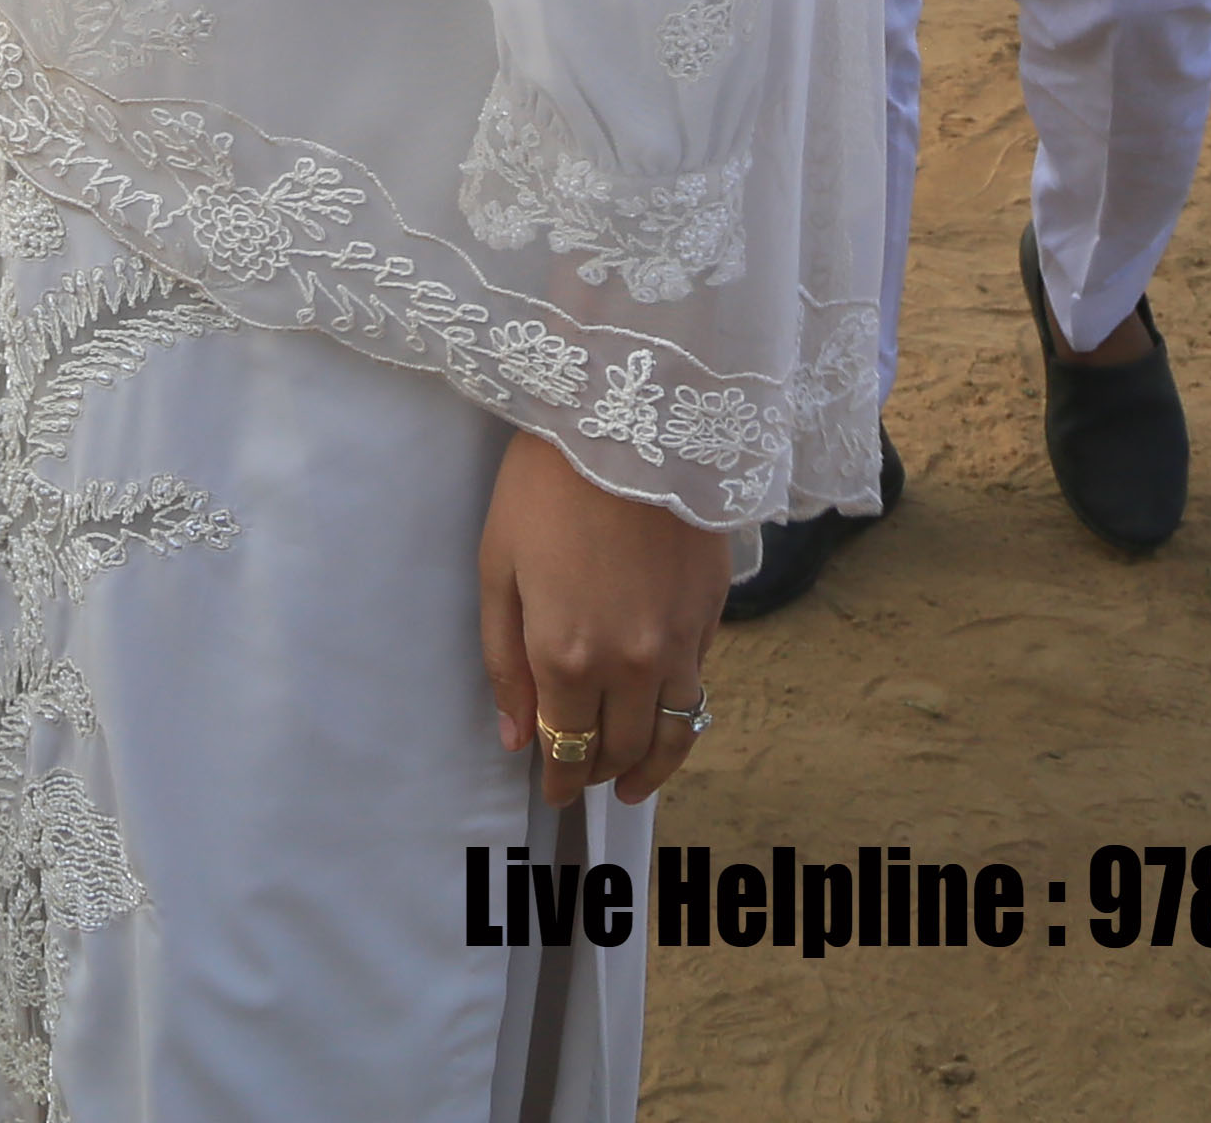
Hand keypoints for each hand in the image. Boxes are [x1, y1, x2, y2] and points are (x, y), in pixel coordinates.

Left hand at [478, 432, 729, 809]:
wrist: (626, 419)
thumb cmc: (544, 487)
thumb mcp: (498, 569)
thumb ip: (504, 661)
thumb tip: (514, 738)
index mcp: (567, 654)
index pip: (567, 745)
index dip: (559, 777)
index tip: (553, 790)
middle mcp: (630, 662)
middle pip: (621, 748)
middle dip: (599, 774)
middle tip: (585, 782)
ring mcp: (680, 640)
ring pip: (673, 732)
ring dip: (652, 766)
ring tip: (634, 783)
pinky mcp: (713, 612)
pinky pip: (698, 683)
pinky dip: (679, 713)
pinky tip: (662, 712)